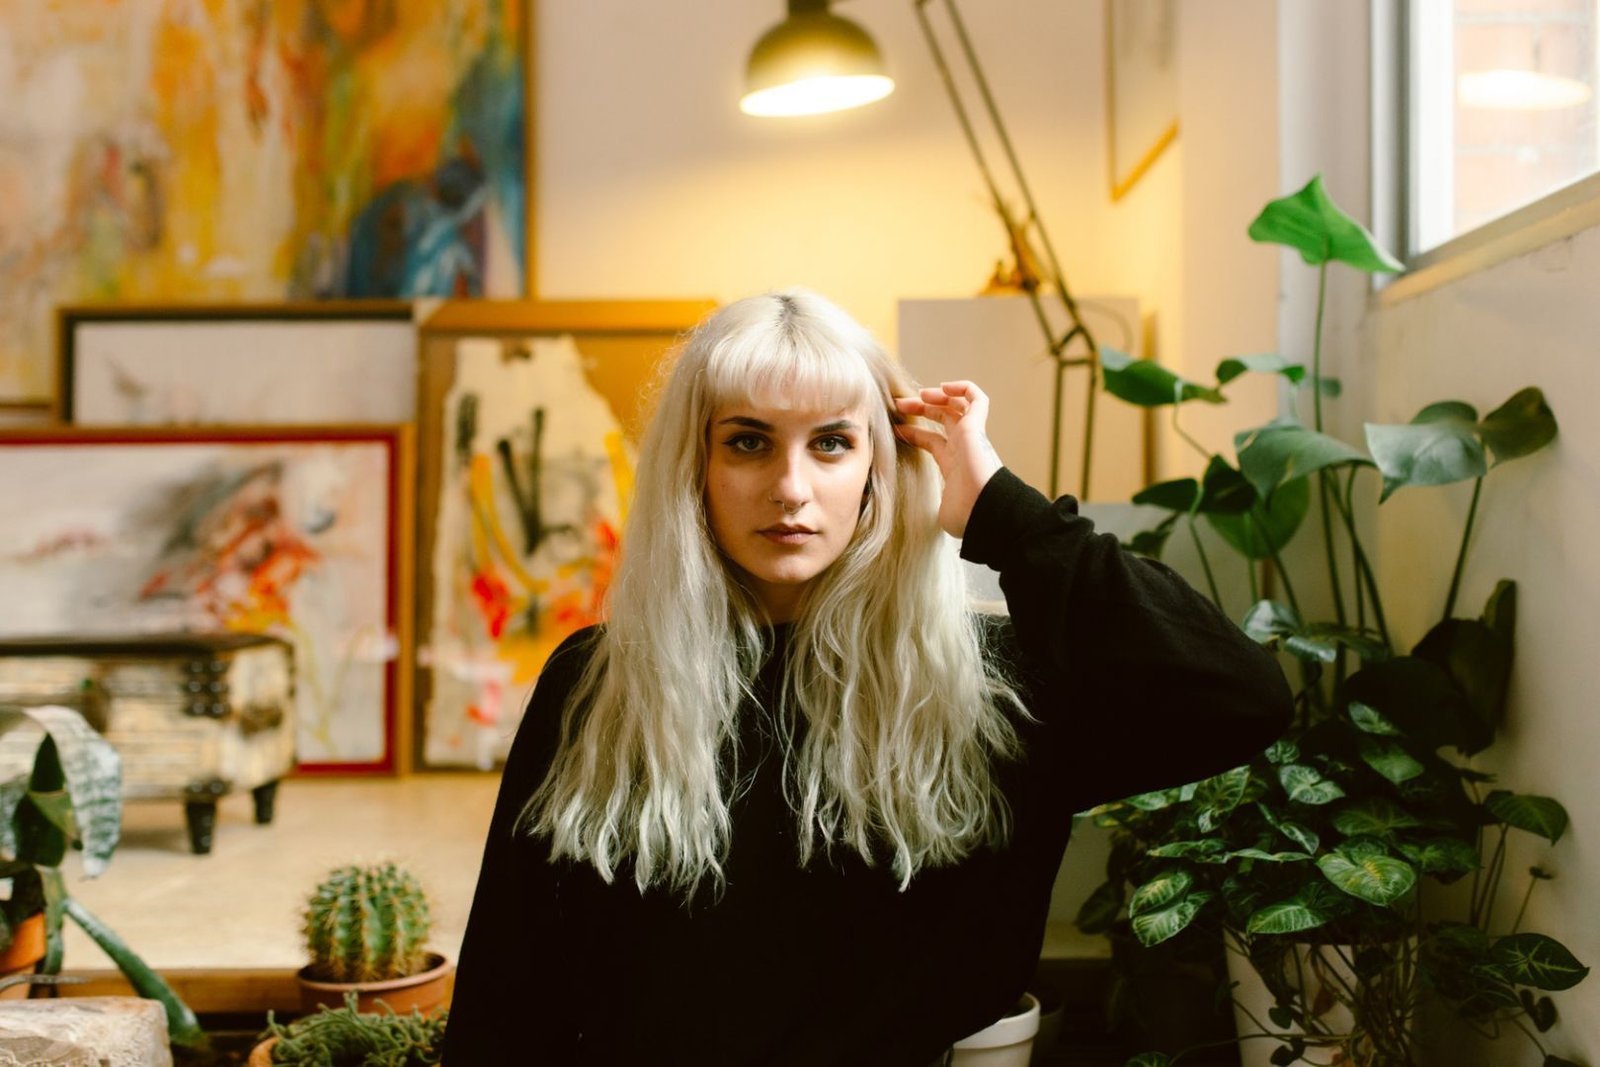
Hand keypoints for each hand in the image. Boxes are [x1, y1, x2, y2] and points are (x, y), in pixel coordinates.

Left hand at [893, 381, 1002, 537]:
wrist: (983, 512)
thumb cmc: (964, 516)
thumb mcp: (940, 511)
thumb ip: (929, 504)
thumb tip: (914, 513)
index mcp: (953, 465)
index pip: (933, 441)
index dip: (914, 432)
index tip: (895, 428)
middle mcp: (963, 448)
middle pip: (944, 419)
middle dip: (921, 408)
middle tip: (900, 404)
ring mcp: (971, 437)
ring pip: (957, 406)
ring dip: (937, 395)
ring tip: (919, 393)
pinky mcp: (976, 428)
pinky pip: (977, 399)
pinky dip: (963, 388)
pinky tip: (944, 387)